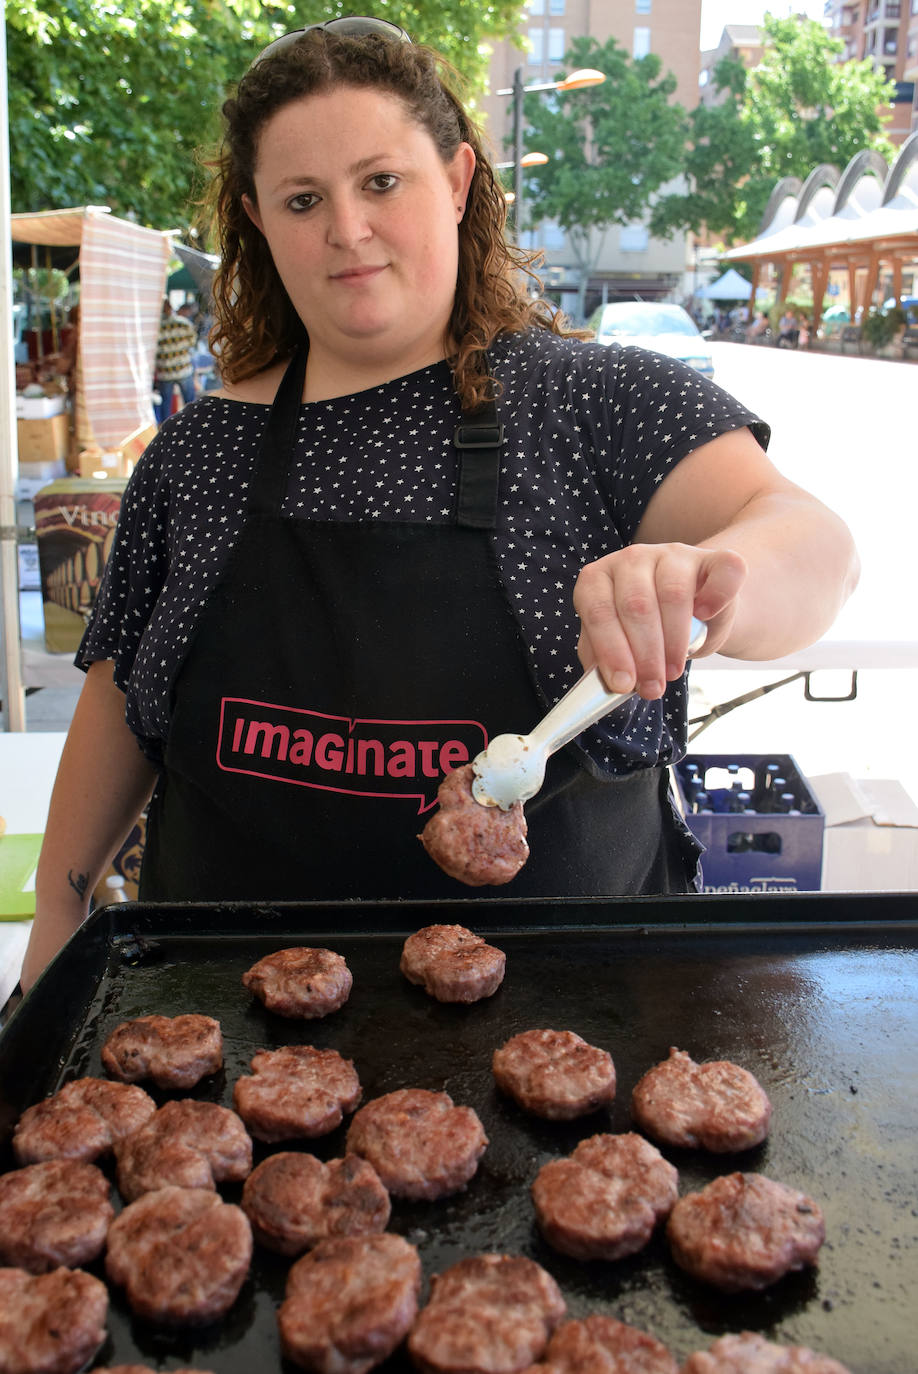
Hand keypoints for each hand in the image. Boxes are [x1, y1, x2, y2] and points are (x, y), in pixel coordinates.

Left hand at [573, 542, 747, 698]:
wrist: (696, 614)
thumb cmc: (649, 631)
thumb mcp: (620, 644)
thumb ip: (605, 658)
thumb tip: (604, 681)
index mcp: (598, 578)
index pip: (598, 610)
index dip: (610, 650)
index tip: (623, 683)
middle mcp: (631, 559)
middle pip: (635, 605)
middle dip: (644, 655)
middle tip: (653, 687)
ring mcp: (673, 554)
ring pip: (672, 593)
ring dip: (674, 641)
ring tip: (673, 670)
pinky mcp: (713, 558)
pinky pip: (722, 571)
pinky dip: (716, 596)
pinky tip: (705, 616)